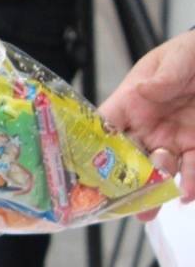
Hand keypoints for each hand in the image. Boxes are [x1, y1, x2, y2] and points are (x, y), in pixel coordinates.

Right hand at [100, 30, 194, 206]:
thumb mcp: (179, 58)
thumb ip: (162, 77)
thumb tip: (142, 92)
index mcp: (133, 101)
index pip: (105, 126)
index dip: (91, 147)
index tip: (82, 168)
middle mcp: (149, 125)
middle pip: (127, 157)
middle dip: (119, 181)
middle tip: (113, 200)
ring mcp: (174, 139)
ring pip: (157, 172)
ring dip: (152, 191)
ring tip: (147, 208)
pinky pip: (192, 172)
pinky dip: (190, 185)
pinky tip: (186, 195)